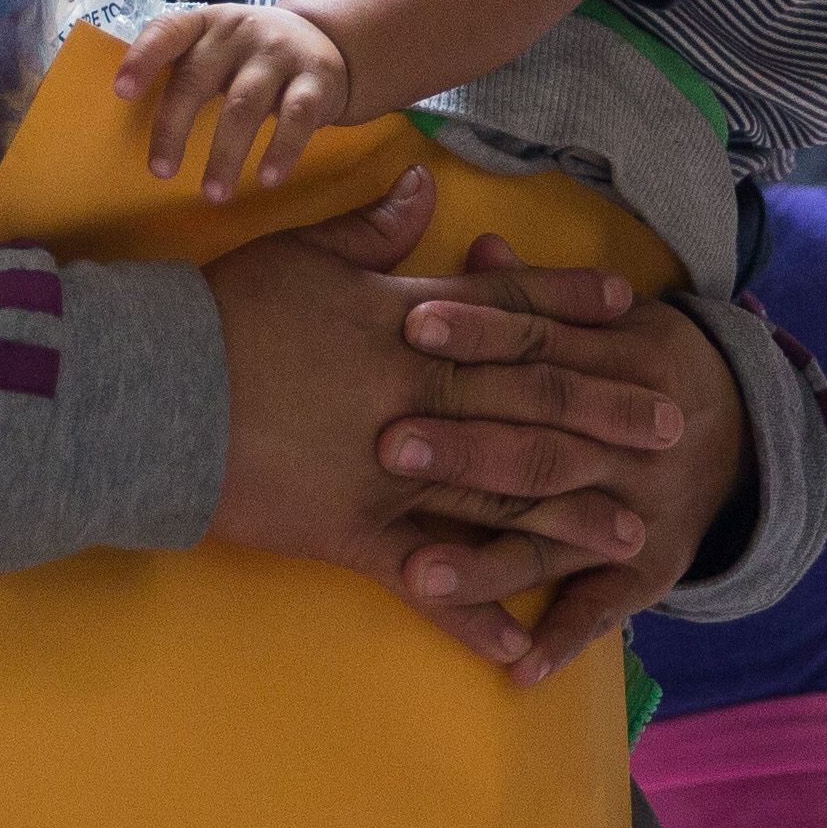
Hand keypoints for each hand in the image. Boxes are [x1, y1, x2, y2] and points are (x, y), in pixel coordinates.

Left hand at [115, 1, 349, 201]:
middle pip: (197, 79)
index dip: (143, 58)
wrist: (324, 40)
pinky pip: (296, 118)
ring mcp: (279, 54)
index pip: (168, 31)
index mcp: (205, 23)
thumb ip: (182, 69)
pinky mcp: (315, 80)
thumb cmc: (248, 55)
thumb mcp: (215, 46)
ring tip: (213, 194)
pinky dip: (280, 150)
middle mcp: (239, 32)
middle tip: (160, 172)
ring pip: (244, 106)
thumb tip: (127, 124)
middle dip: (174, 127)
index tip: (121, 91)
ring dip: (226, 155)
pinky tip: (267, 178)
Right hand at [201, 174, 705, 663]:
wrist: (151, 392)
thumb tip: (424, 185)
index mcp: (406, 321)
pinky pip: (431, 581)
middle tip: (674, 428)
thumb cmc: (219, 316)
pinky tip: (524, 642)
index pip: (508, 309)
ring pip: (503, 492)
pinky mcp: (356, 532)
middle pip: (532, 401)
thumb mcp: (295, 254)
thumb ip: (369, 230)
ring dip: (572, 515)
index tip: (632, 306)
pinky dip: (476, 612)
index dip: (571, 305)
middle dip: (606, 413)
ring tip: (633, 533)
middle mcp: (418, 392)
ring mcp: (394, 469)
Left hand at [389, 242, 746, 683]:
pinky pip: (602, 610)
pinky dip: (562, 641)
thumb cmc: (641, 366)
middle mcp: (635, 442)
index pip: (542, 345)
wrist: (745, 433)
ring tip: (417, 576)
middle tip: (389, 447)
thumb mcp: (609, 321)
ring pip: (558, 536)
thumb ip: (539, 294)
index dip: (479, 334)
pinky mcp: (651, 572)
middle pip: (541, 445)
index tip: (410, 324)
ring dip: (490, 563)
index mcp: (627, 361)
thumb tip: (477, 247)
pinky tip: (513, 667)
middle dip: (466, 448)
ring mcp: (642, 510)